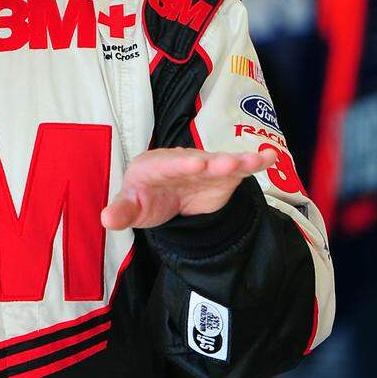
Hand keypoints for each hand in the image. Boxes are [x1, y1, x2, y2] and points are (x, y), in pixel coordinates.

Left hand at [101, 147, 270, 231]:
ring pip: (222, 162)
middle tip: (226, 164)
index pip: (167, 166)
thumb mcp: (132, 207)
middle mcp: (183, 162)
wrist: (164, 195)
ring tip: (255, 160)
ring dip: (237, 161)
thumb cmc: (145, 197)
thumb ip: (122, 212)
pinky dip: (254, 162)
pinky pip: (240, 167)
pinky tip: (269, 158)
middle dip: (212, 163)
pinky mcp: (224, 175)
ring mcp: (205, 167)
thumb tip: (106, 219)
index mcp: (155, 167)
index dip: (180, 165)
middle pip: (198, 161)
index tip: (195, 164)